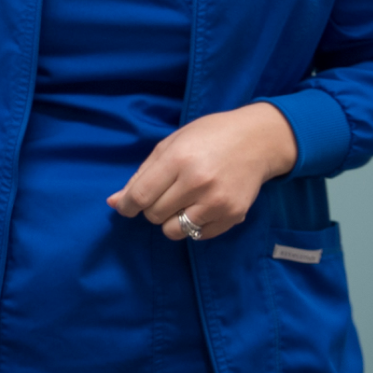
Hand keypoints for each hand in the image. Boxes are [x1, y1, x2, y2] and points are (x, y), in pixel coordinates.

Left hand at [109, 103, 297, 241]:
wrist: (258, 140)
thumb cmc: (209, 137)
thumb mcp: (170, 145)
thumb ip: (141, 175)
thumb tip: (114, 203)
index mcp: (178, 160)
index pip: (139, 196)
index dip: (126, 206)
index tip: (125, 207)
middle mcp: (197, 182)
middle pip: (154, 215)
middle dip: (151, 208)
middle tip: (166, 193)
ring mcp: (217, 201)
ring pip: (173, 231)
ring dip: (170, 220)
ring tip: (182, 202)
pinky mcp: (233, 215)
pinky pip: (197, 236)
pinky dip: (193, 226)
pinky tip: (201, 206)